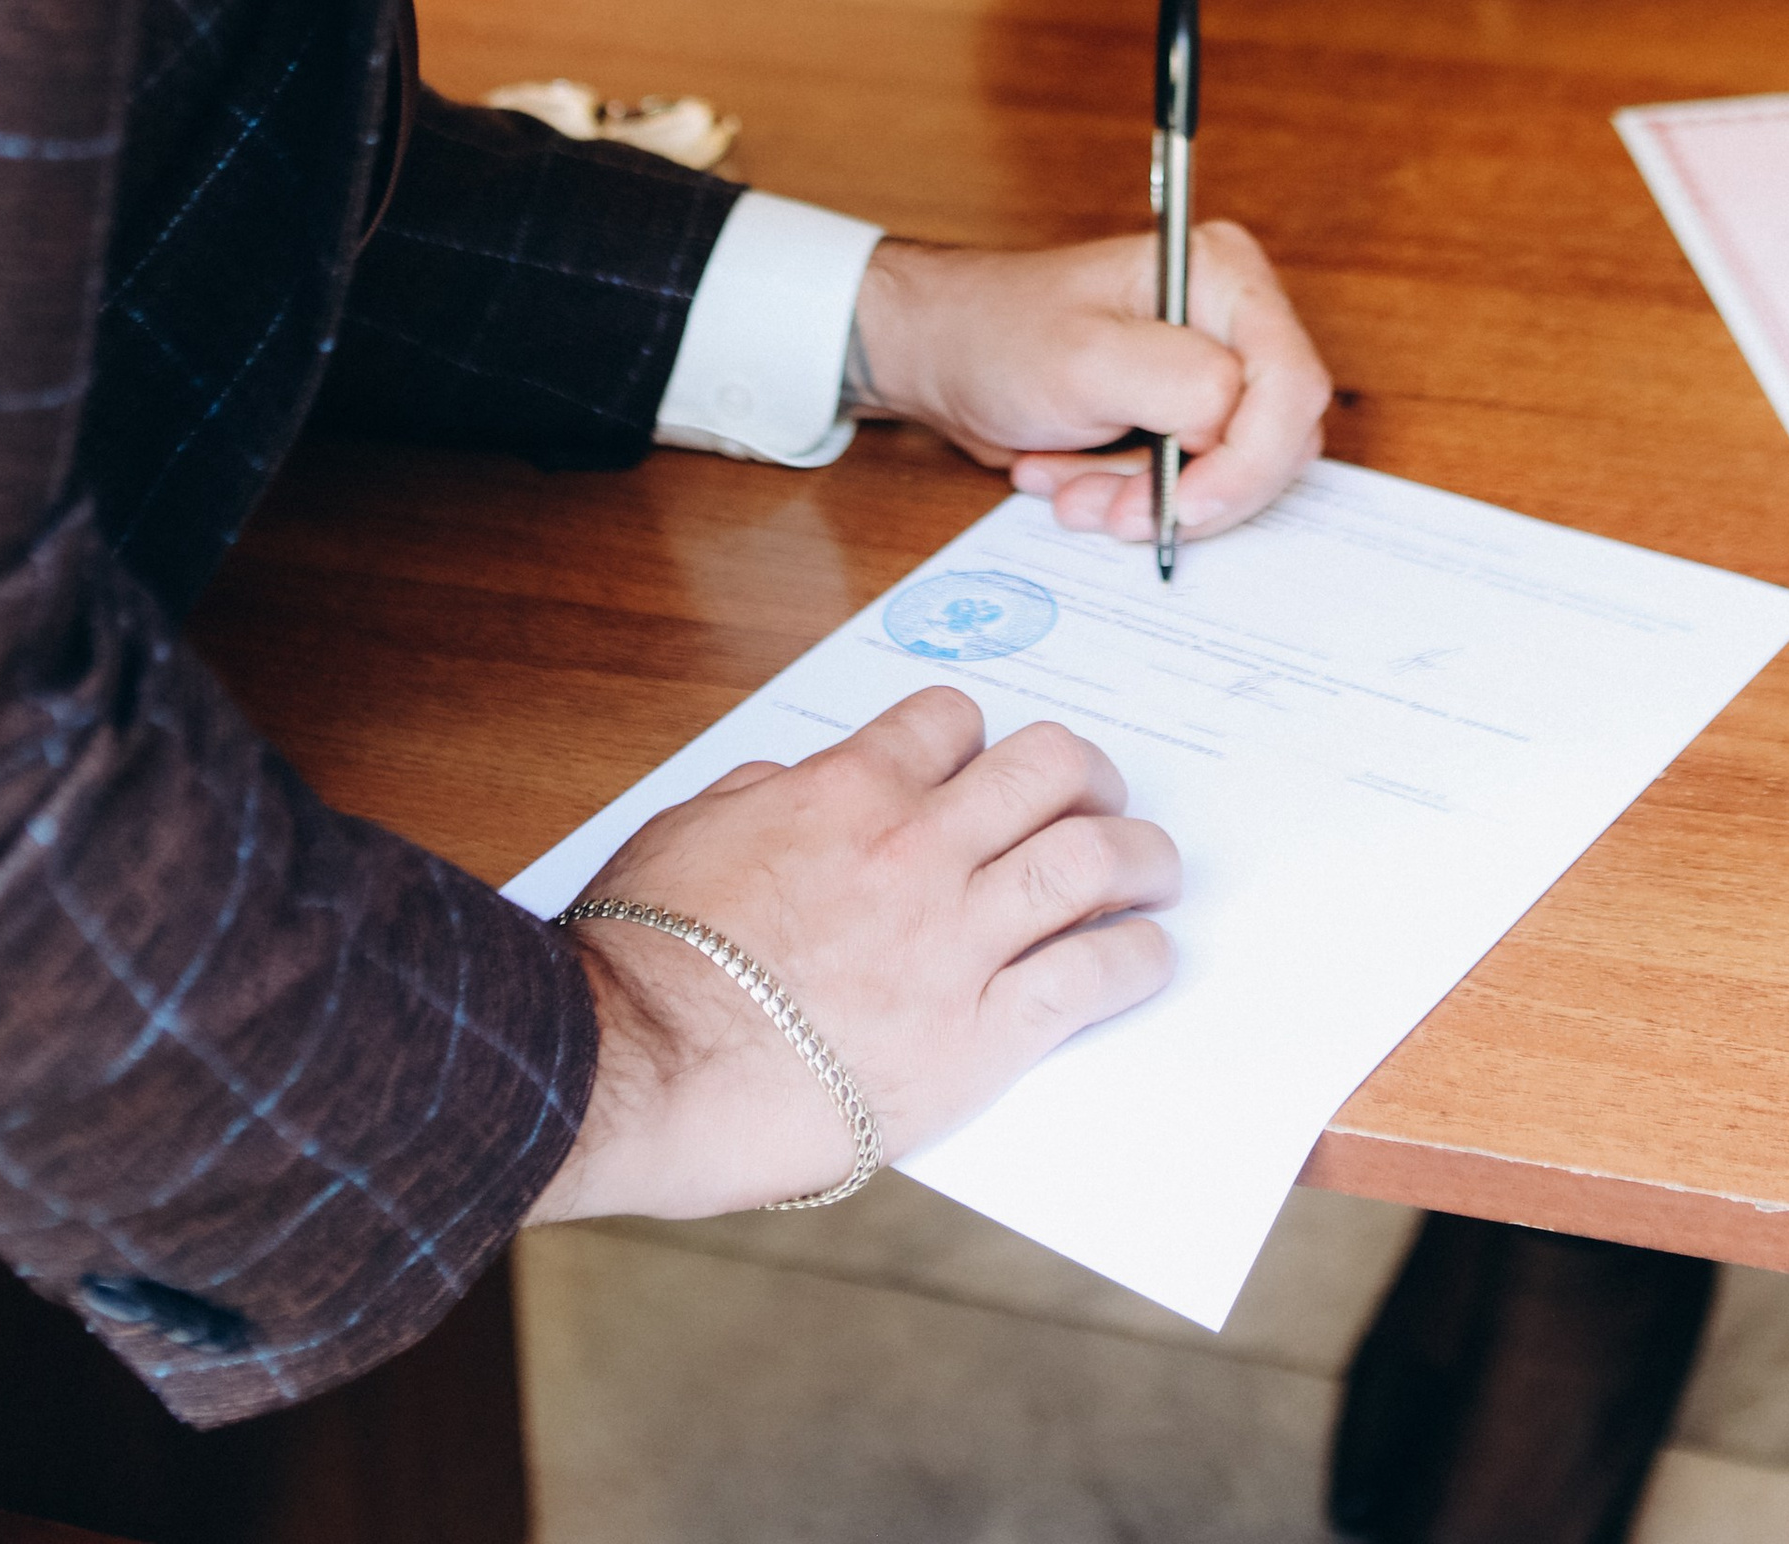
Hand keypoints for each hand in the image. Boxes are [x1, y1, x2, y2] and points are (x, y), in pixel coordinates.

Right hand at [522, 689, 1176, 1221]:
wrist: (634, 1068)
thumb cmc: (645, 957)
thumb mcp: (691, 831)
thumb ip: (763, 795)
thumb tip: (793, 783)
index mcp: (846, 789)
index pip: (952, 720)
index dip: (977, 739)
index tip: (987, 768)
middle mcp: (917, 847)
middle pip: (1049, 768)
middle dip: (1087, 776)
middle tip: (1099, 800)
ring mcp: (955, 940)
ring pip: (1092, 859)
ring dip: (1140, 856)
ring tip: (1154, 871)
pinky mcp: (978, 1037)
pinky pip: (1092, 976)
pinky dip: (1136, 959)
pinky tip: (1147, 959)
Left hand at [851, 220, 1329, 543]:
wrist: (943, 354)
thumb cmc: (999, 334)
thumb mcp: (1087, 359)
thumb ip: (1182, 385)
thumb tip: (1235, 426)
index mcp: (1224, 276)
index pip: (1293, 385)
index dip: (1250, 460)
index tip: (1185, 503)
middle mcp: (1232, 318)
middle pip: (1275, 438)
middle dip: (1192, 489)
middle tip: (1114, 510)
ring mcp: (1212, 369)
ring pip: (1234, 473)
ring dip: (1148, 499)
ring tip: (1073, 490)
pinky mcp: (1185, 415)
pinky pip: (1195, 483)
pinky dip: (1132, 497)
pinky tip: (1071, 478)